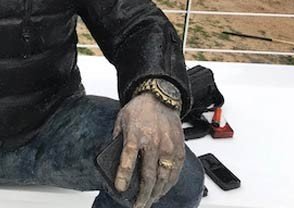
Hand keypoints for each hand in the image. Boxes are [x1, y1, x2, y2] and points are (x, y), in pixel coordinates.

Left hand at [113, 93, 184, 207]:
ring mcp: (169, 147)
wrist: (161, 97)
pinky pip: (175, 172)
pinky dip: (169, 184)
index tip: (120, 188)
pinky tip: (162, 190)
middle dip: (143, 194)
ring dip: (156, 193)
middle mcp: (154, 142)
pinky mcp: (179, 149)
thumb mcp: (121, 120)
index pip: (128, 160)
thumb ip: (117, 139)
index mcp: (136, 135)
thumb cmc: (140, 109)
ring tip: (149, 201)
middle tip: (137, 205)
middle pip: (149, 175)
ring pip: (164, 178)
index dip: (124, 176)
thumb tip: (114, 158)